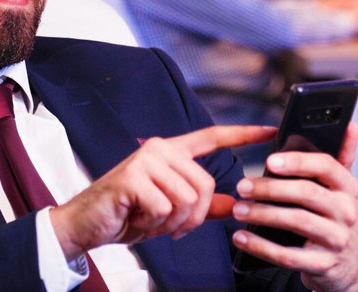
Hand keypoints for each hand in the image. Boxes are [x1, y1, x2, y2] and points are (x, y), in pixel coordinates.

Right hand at [49, 125, 275, 259]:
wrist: (86, 224)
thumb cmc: (128, 213)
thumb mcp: (171, 210)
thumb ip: (204, 205)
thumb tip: (237, 205)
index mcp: (171, 152)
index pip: (213, 137)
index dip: (244, 135)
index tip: (271, 132)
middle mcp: (160, 148)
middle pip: (204, 185)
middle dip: (192, 217)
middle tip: (170, 226)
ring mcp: (146, 160)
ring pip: (187, 198)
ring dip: (172, 223)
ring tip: (151, 220)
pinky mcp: (133, 177)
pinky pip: (165, 208)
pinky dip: (154, 224)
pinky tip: (138, 219)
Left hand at [230, 123, 357, 291]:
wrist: (346, 266)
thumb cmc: (334, 216)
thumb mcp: (341, 188)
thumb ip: (340, 157)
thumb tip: (351, 124)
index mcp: (348, 187)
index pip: (326, 166)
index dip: (298, 162)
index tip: (269, 160)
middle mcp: (347, 212)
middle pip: (307, 194)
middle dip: (271, 188)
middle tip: (243, 186)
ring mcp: (336, 240)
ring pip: (296, 222)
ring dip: (262, 214)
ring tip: (238, 209)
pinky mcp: (322, 265)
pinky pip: (288, 256)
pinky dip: (261, 246)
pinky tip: (241, 237)